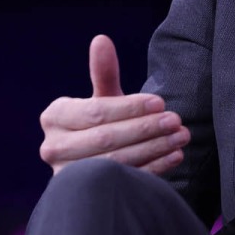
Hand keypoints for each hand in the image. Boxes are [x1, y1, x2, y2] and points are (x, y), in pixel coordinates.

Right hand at [38, 34, 189, 175]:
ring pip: (115, 162)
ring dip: (153, 148)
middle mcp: (53, 148)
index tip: (161, 102)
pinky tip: (174, 156)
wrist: (93, 160)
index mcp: (54, 117)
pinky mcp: (85, 195)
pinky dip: (153, 169)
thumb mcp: (103, 97)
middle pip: (105, 138)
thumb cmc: (100, 121)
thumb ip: (104, 72)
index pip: (96, 112)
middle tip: (176, 120)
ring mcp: (66, 176)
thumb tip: (101, 39)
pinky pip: (123, 181)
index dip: (130, 107)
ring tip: (181, 136)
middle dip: (145, 128)